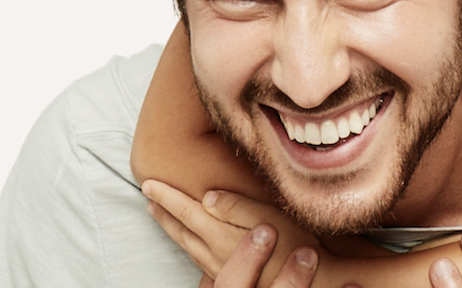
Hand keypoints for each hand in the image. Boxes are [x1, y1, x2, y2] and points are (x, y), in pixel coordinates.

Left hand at [142, 180, 319, 279]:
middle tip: (147, 196)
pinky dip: (188, 244)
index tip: (148, 183)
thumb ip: (237, 207)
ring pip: (188, 245)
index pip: (187, 212)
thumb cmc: (295, 244)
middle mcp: (216, 254)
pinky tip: (191, 243)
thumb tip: (206, 197)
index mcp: (222, 236)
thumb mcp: (268, 217)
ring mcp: (221, 267)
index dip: (167, 197)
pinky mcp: (231, 273)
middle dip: (164, 212)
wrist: (314, 280)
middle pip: (182, 230)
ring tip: (161, 215)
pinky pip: (198, 257)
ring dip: (173, 228)